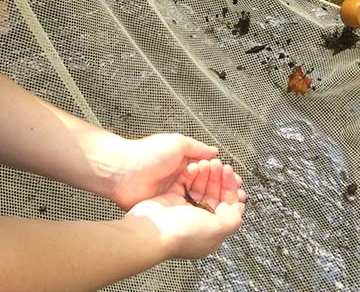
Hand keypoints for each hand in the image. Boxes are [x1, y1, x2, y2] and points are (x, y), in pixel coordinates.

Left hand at [107, 133, 233, 210]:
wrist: (122, 173)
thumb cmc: (146, 154)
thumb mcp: (176, 143)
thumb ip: (196, 148)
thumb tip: (214, 150)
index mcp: (182, 161)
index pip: (207, 169)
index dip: (221, 174)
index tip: (234, 179)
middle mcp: (178, 178)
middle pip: (204, 186)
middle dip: (221, 190)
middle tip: (237, 194)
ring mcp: (172, 194)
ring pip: (197, 199)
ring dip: (212, 203)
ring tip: (229, 206)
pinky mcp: (165, 207)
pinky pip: (185, 211)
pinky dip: (197, 213)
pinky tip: (210, 216)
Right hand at [123, 158, 245, 259]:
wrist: (153, 230)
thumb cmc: (183, 233)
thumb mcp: (216, 229)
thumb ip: (232, 219)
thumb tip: (240, 208)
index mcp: (212, 230)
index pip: (227, 205)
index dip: (230, 187)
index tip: (230, 172)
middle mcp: (199, 219)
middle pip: (213, 194)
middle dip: (217, 177)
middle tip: (218, 163)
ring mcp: (184, 209)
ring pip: (199, 187)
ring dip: (205, 173)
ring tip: (206, 161)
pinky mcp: (171, 198)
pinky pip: (184, 183)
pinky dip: (190, 174)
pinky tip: (194, 166)